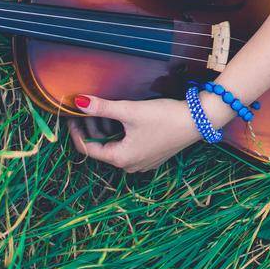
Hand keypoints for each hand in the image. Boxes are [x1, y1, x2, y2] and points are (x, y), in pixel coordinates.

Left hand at [68, 94, 205, 173]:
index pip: (88, 149)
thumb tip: (78, 102)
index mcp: (121, 158)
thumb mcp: (130, 111)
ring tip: (106, 111)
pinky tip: (125, 119)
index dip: (76, 132)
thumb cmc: (164, 117)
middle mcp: (130, 166)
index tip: (71, 116)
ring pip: (116, 147)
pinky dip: (122, 135)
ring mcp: (143, 163)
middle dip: (93, 128)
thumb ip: (102, 108)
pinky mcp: (153, 156)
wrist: (198, 121)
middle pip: (102, 148)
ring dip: (108, 130)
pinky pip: (129, 148)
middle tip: (89, 109)